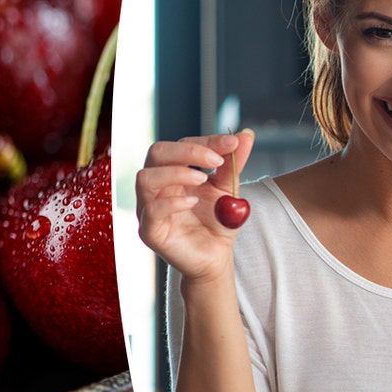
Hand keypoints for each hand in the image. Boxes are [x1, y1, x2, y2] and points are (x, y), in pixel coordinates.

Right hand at [134, 130, 254, 282]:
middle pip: (156, 153)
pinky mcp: (150, 231)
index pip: (180, 145)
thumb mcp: (230, 189)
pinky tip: (194, 203)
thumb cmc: (218, 222)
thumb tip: (247, 133)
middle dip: (187, 152)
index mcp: (172, 171)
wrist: (217, 258)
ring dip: (176, 173)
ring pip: (145, 177)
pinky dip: (172, 202)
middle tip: (215, 161)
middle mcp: (156, 186)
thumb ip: (234, 163)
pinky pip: (151, 210)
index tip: (232, 143)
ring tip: (202, 180)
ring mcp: (148, 208)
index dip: (205, 141)